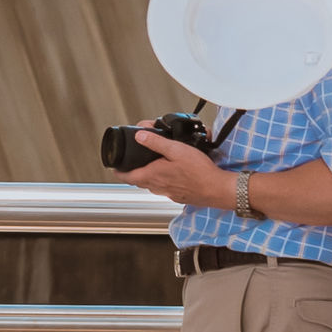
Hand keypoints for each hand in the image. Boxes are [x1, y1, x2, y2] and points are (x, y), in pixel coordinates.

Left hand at [111, 125, 231, 208]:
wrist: (217, 189)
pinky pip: (164, 188)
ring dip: (148, 175)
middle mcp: (158, 187)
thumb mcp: (176, 150)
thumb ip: (156, 143)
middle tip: (132, 163)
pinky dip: (162, 180)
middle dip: (133, 171)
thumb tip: (139, 136)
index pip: (127, 177)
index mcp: (153, 176)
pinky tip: (172, 173)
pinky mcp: (178, 196)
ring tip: (152, 165)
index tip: (114, 167)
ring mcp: (168, 193)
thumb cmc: (200, 172)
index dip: (118, 172)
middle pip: (138, 180)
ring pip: (151, 184)